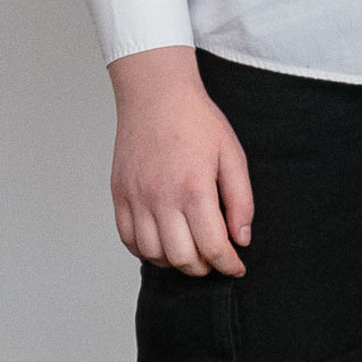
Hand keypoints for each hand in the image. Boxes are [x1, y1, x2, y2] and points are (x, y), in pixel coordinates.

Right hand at [107, 46, 253, 277]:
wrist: (156, 94)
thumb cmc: (196, 120)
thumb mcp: (232, 154)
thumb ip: (241, 200)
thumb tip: (241, 238)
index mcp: (194, 189)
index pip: (212, 247)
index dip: (228, 264)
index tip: (236, 267)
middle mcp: (161, 198)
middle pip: (182, 258)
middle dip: (204, 267)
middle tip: (215, 259)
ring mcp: (136, 198)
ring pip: (153, 254)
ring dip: (175, 261)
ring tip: (191, 250)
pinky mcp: (120, 195)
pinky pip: (128, 239)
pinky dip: (146, 250)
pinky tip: (163, 241)